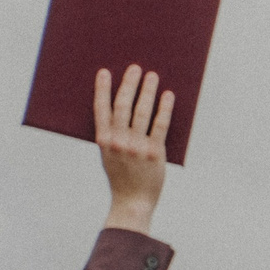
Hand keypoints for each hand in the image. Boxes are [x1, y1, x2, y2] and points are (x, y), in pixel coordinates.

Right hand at [95, 66, 171, 234]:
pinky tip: (168, 96)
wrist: (132, 201)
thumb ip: (110, 136)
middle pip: (123, 106)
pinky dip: (164, 109)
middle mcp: (118, 141)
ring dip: (147, 91)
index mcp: (103, 140)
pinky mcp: (154, 152)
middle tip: (135, 68)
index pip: (101, 109)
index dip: (102, 89)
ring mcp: (136, 146)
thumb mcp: (108, 155)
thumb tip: (119, 110)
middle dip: (129, 84)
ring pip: (142, 112)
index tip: (104, 72)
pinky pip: (160, 125)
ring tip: (152, 76)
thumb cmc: (121, 176)